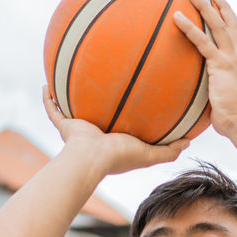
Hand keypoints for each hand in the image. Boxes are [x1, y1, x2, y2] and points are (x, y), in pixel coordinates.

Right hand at [42, 85, 188, 176]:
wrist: (91, 158)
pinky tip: (47, 84)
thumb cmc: (119, 156)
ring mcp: (78, 130)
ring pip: (72, 110)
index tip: (131, 102)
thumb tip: (189, 142)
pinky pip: (52, 109)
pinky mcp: (64, 126)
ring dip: (71, 97)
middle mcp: (94, 135)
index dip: (124, 117)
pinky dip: (48, 99)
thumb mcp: (150, 154)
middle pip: (95, 115)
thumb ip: (169, 150)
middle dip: (97, 104)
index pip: (120, 128)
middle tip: (103, 86)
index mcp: (113, 142)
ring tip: (74, 78)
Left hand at [171, 0, 236, 142]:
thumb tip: (206, 97)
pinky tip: (177, 17)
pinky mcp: (221, 64)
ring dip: (204, 7)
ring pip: (217, 26)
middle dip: (221, 7)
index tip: (225, 7)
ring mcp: (231, 59)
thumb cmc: (235, 119)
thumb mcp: (228, 99)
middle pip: (230, 24)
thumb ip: (219, 91)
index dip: (232, 20)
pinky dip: (189, 28)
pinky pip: (202, 41)